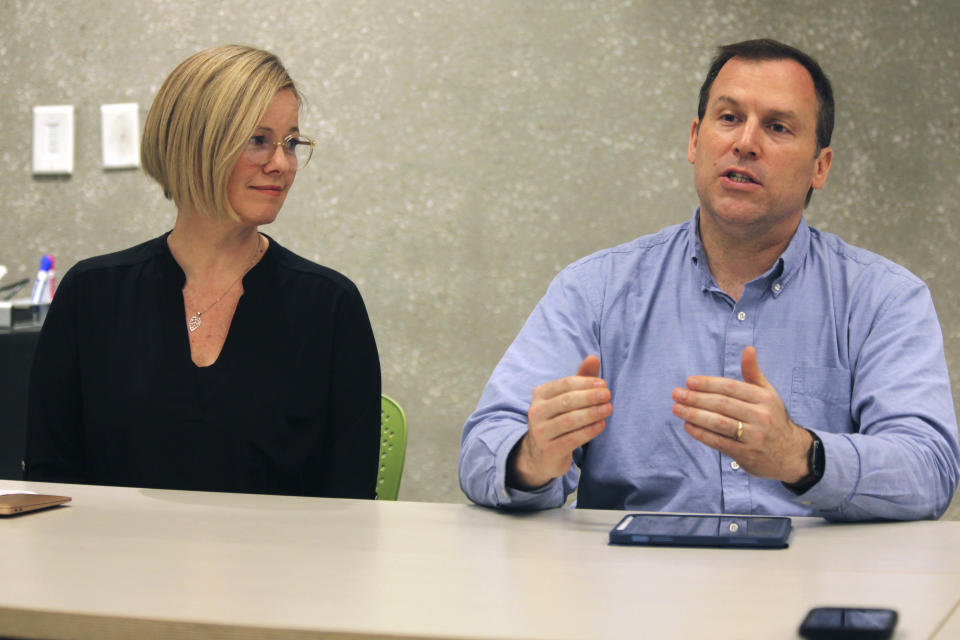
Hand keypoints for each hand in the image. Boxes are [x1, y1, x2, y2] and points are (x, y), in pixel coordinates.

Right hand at [508, 356, 612, 489]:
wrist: (541, 455)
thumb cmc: (559, 419)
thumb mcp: (567, 398)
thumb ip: (581, 379)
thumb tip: (594, 357)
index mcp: (540, 394)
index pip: (565, 384)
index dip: (586, 382)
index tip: (604, 384)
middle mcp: (536, 412)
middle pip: (567, 401)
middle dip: (590, 397)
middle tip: (608, 395)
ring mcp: (541, 432)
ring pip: (569, 420)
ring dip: (592, 413)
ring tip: (609, 409)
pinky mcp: (549, 450)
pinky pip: (571, 439)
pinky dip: (588, 431)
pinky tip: (601, 425)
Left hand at [671, 346, 810, 482]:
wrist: (791, 454)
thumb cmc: (773, 418)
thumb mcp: (768, 394)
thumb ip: (753, 373)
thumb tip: (748, 348)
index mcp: (764, 398)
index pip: (731, 387)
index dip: (708, 384)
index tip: (689, 381)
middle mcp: (760, 416)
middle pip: (722, 404)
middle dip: (696, 398)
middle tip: (677, 394)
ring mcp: (754, 436)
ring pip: (718, 423)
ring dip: (694, 415)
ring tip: (677, 409)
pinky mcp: (746, 454)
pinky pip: (719, 442)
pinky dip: (702, 434)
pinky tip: (688, 426)